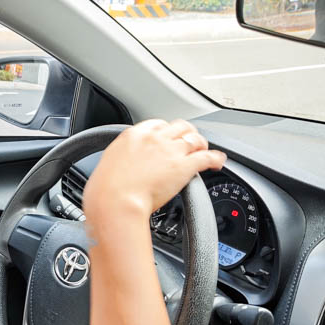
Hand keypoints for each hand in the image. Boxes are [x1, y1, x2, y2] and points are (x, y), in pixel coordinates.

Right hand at [82, 119, 225, 219]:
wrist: (115, 201)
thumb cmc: (106, 189)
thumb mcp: (110, 162)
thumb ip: (123, 157)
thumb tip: (125, 163)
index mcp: (134, 135)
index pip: (158, 124)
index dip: (167, 131)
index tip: (168, 138)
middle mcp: (155, 138)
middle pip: (180, 127)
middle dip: (187, 134)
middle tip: (190, 142)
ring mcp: (171, 151)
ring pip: (195, 139)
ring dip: (202, 145)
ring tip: (204, 151)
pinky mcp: (184, 166)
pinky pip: (207, 157)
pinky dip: (215, 158)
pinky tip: (218, 162)